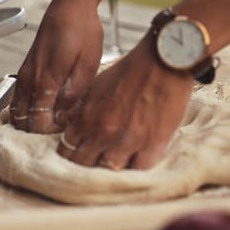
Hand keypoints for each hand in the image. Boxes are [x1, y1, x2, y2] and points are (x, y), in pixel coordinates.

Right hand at [11, 0, 102, 132]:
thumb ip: (73, 95)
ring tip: (52, 122)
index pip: (37, 123)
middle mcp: (29, 81)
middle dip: (39, 131)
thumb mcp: (88, 65)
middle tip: (60, 129)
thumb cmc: (82, 32)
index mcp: (45, 82)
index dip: (51, 132)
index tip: (66, 129)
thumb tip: (63, 118)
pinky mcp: (24, 71)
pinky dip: (25, 111)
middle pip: (23, 122)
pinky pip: (18, 99)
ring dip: (30, 122)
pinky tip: (43, 111)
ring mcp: (24, 76)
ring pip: (17, 112)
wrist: (69, 6)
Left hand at [57, 34, 193, 169]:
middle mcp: (103, 133)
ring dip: (112, 165)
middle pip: (85, 163)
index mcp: (87, 117)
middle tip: (96, 158)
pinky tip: (137, 158)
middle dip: (88, 162)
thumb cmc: (132, 68)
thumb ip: (81, 108)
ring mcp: (128, 141)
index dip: (72, 152)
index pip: (67, 149)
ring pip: (111, 168)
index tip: (79, 151)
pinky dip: (137, 165)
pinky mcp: (152, 144)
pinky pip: (139, 168)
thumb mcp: (97, 86)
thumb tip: (70, 123)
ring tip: (117, 158)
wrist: (163, 61)